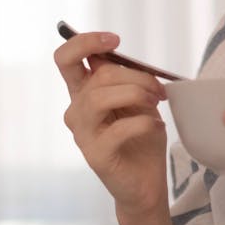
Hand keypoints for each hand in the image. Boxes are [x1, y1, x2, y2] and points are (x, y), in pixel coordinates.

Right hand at [55, 31, 170, 214]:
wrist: (146, 183)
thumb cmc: (142, 139)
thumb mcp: (136, 101)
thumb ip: (124, 79)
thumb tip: (116, 54)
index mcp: (83, 93)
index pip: (65, 58)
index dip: (85, 42)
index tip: (115, 40)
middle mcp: (76, 111)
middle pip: (98, 76)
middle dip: (136, 76)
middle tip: (159, 89)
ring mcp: (82, 134)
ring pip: (101, 98)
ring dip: (137, 94)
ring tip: (156, 103)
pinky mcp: (96, 154)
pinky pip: (120, 128)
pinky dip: (144, 122)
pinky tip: (156, 126)